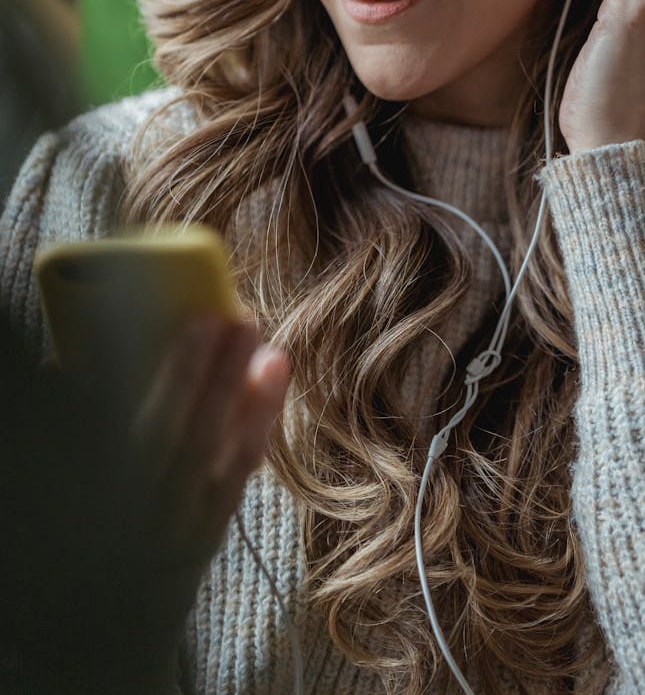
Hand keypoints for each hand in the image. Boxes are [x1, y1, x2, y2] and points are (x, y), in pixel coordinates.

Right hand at [1, 313, 288, 693]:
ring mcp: (175, 535)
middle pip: (184, 436)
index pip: (138, 427)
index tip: (198, 323)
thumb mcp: (59, 489)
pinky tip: (269, 392)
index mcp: (101, 496)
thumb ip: (72, 429)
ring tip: (271, 349)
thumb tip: (63, 370)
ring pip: (218, 460)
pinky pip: (235, 483)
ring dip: (249, 401)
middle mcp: (138, 520)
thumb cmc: (72, 540)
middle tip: (241, 321)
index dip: (173, 374)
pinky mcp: (203, 543)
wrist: (94, 638)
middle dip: (216, 375)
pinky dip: (255, 434)